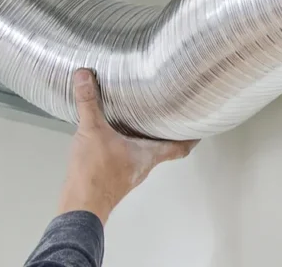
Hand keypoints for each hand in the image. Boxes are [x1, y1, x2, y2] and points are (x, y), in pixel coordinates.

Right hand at [57, 68, 196, 223]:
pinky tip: (113, 138)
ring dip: (144, 140)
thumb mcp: (92, 131)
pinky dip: (125, 147)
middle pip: (162, 149)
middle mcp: (142, 166)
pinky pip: (125, 159)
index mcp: (148, 155)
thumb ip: (88, 102)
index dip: (191, 137)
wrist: (80, 206)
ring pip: (143, 155)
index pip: (179, 147)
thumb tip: (85, 75)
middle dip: (166, 133)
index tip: (200, 127)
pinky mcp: (113, 179)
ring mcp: (128, 175)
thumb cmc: (95, 173)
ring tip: (142, 122)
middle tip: (170, 116)